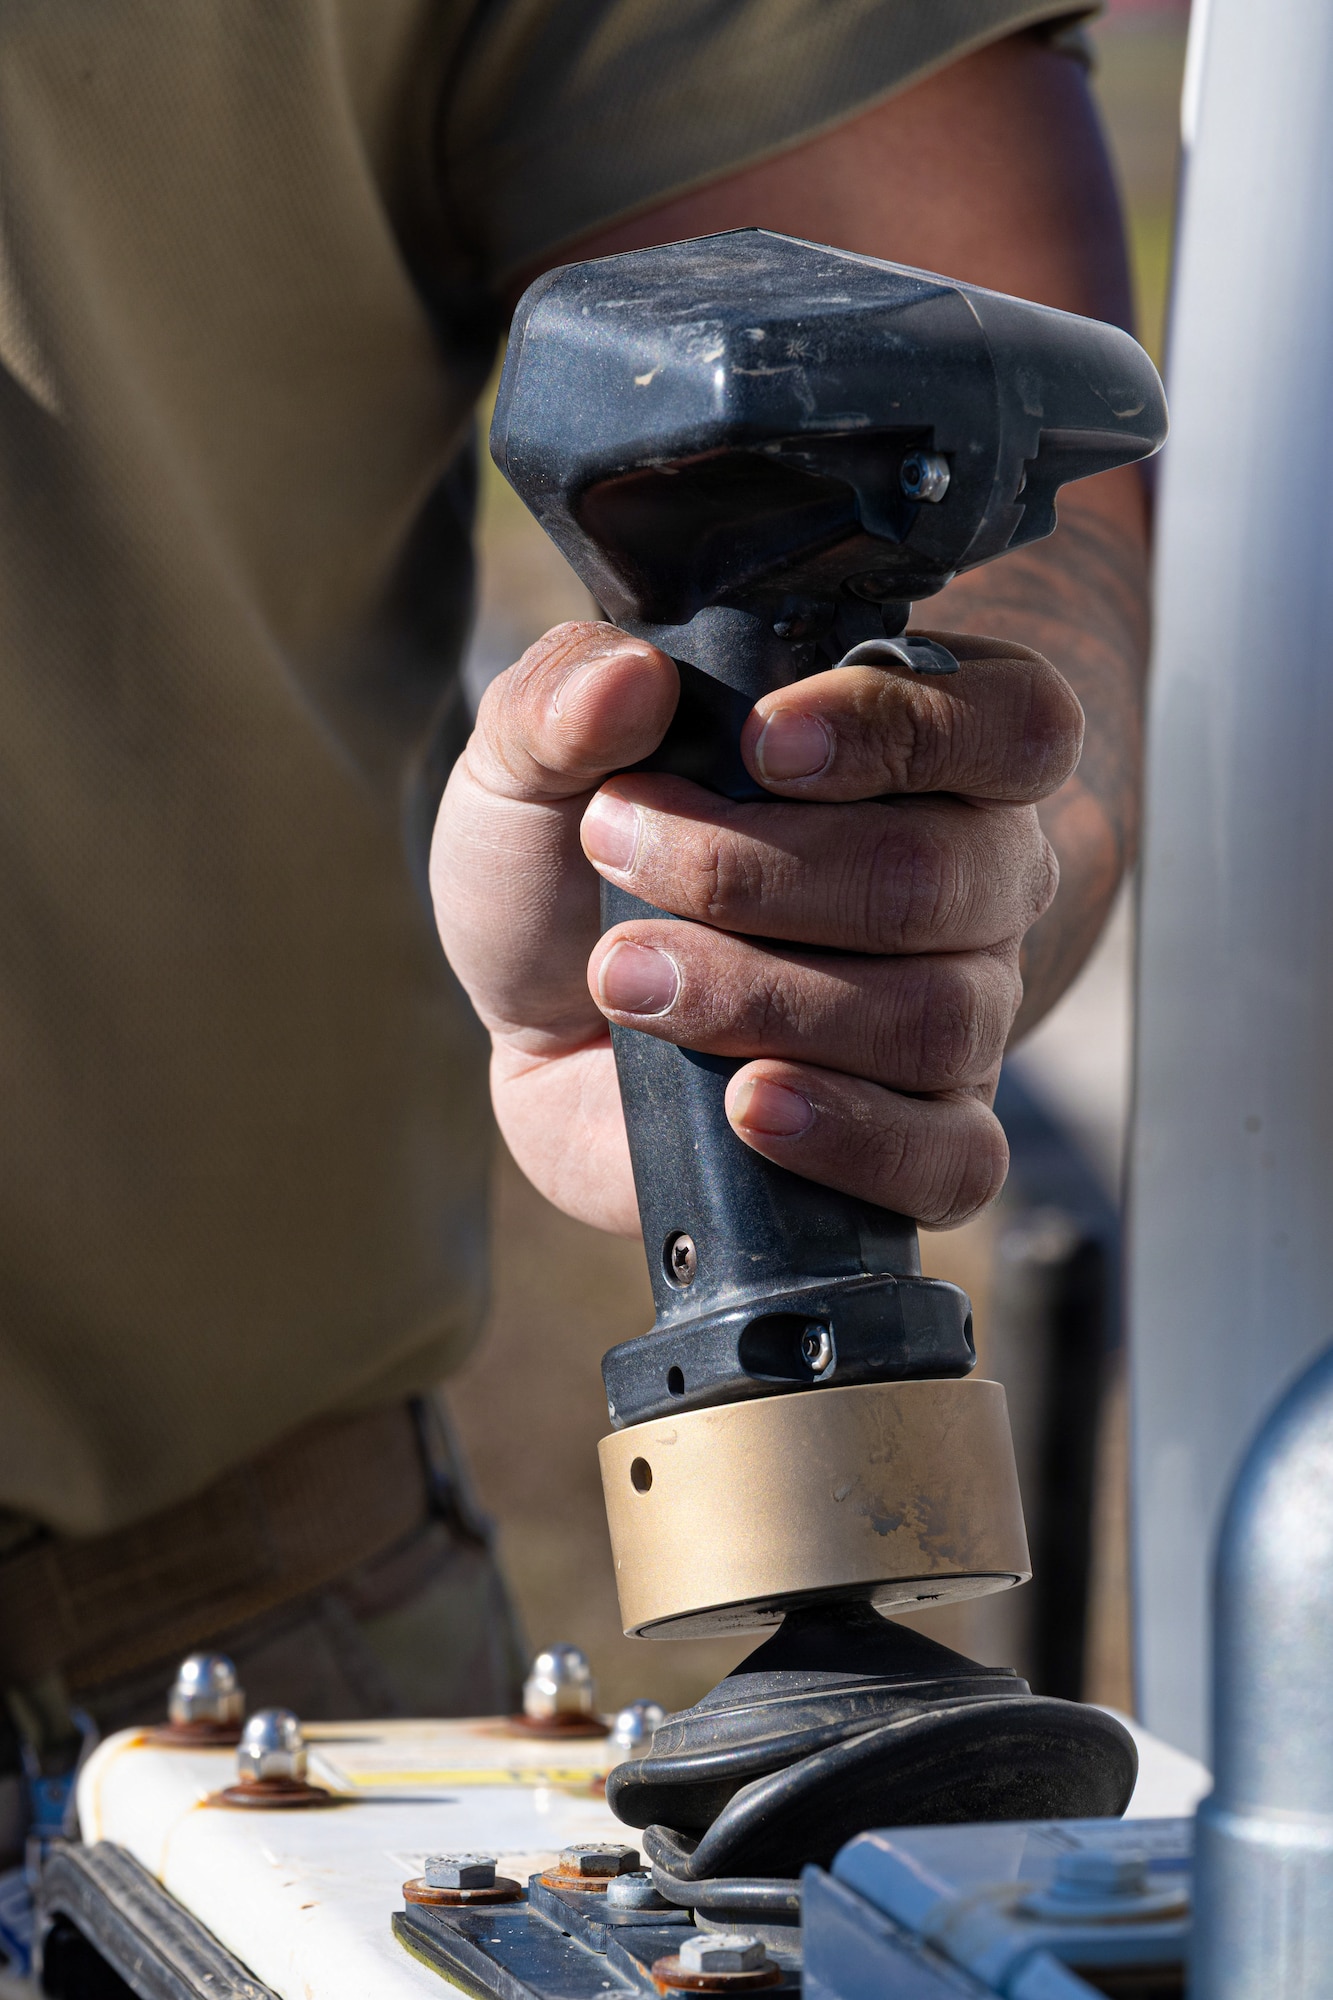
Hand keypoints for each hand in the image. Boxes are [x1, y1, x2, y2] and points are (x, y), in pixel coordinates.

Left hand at [431, 622, 1081, 1236]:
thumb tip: (629, 681)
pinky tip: (747, 1106)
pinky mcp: (919, 1143)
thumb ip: (561, 703)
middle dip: (759, 869)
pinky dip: (850, 1136)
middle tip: (622, 849)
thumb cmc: (572, 871)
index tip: (760, 745)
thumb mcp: (530, 763)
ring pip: (934, 1017)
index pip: (1013, 723)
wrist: (543, 1026)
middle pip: (948, 873)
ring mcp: (957, 1021)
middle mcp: (969, 884)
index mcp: (919, 756)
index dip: (904, 729)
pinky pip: (952, 1160)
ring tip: (628, 980)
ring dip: (761, 997)